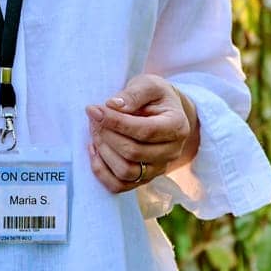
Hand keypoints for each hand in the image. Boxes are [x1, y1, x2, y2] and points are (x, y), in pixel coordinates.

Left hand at [85, 74, 198, 194]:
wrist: (163, 112)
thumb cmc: (154, 96)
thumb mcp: (148, 84)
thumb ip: (133, 93)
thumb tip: (112, 105)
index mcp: (177, 126)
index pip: (144, 131)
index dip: (116, 122)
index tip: (94, 110)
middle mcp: (172, 152)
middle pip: (133, 152)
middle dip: (107, 135)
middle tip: (94, 118)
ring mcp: (158, 168)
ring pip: (126, 172)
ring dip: (104, 152)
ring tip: (95, 132)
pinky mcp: (143, 178)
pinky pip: (119, 186)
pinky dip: (101, 171)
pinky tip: (94, 150)